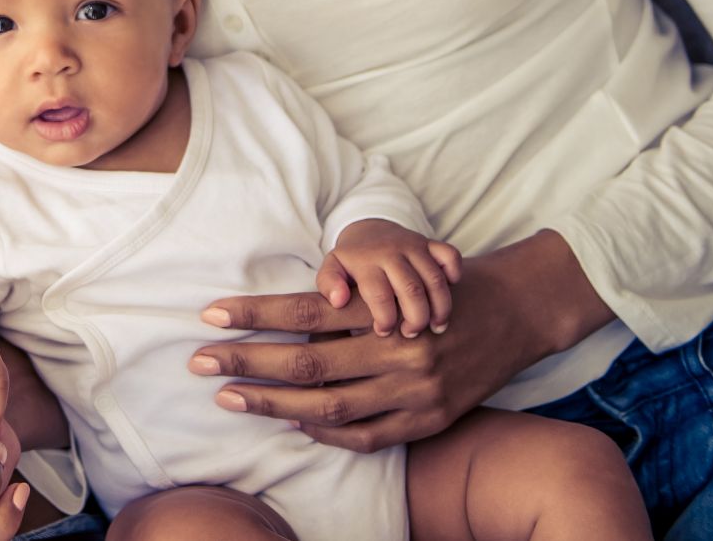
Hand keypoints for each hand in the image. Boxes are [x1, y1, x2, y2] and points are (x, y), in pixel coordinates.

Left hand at [189, 232, 609, 452]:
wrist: (515, 311)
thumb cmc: (441, 284)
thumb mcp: (396, 277)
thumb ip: (346, 303)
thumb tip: (283, 322)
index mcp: (385, 309)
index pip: (306, 312)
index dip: (256, 315)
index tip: (210, 316)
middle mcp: (398, 353)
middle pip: (307, 364)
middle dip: (246, 362)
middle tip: (198, 360)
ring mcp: (414, 393)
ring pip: (328, 407)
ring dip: (271, 403)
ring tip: (229, 394)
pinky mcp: (428, 420)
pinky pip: (367, 436)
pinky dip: (325, 433)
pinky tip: (290, 421)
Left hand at [317, 219, 462, 338]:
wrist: (368, 230)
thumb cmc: (351, 262)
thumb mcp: (332, 269)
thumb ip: (330, 284)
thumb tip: (338, 301)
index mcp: (366, 260)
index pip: (379, 294)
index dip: (384, 319)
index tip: (383, 333)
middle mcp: (392, 251)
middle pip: (412, 289)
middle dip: (415, 318)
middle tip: (411, 334)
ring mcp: (415, 246)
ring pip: (435, 279)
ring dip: (439, 307)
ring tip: (435, 328)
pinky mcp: (432, 244)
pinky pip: (451, 255)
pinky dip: (455, 275)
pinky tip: (449, 294)